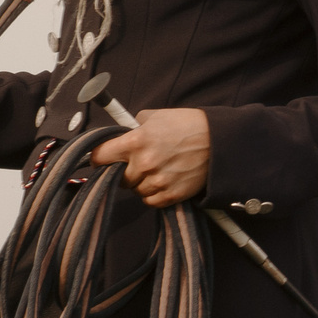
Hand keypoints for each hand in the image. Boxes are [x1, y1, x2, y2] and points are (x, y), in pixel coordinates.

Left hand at [91, 107, 211, 206]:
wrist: (218, 141)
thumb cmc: (187, 125)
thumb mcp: (155, 116)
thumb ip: (133, 127)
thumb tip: (120, 136)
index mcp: (135, 142)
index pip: (100, 157)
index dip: (98, 159)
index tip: (100, 160)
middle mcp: (143, 164)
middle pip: (119, 178)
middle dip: (125, 171)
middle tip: (138, 163)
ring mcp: (157, 181)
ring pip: (135, 191)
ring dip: (141, 183)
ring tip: (157, 170)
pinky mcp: (171, 195)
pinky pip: (150, 201)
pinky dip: (154, 194)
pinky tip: (164, 181)